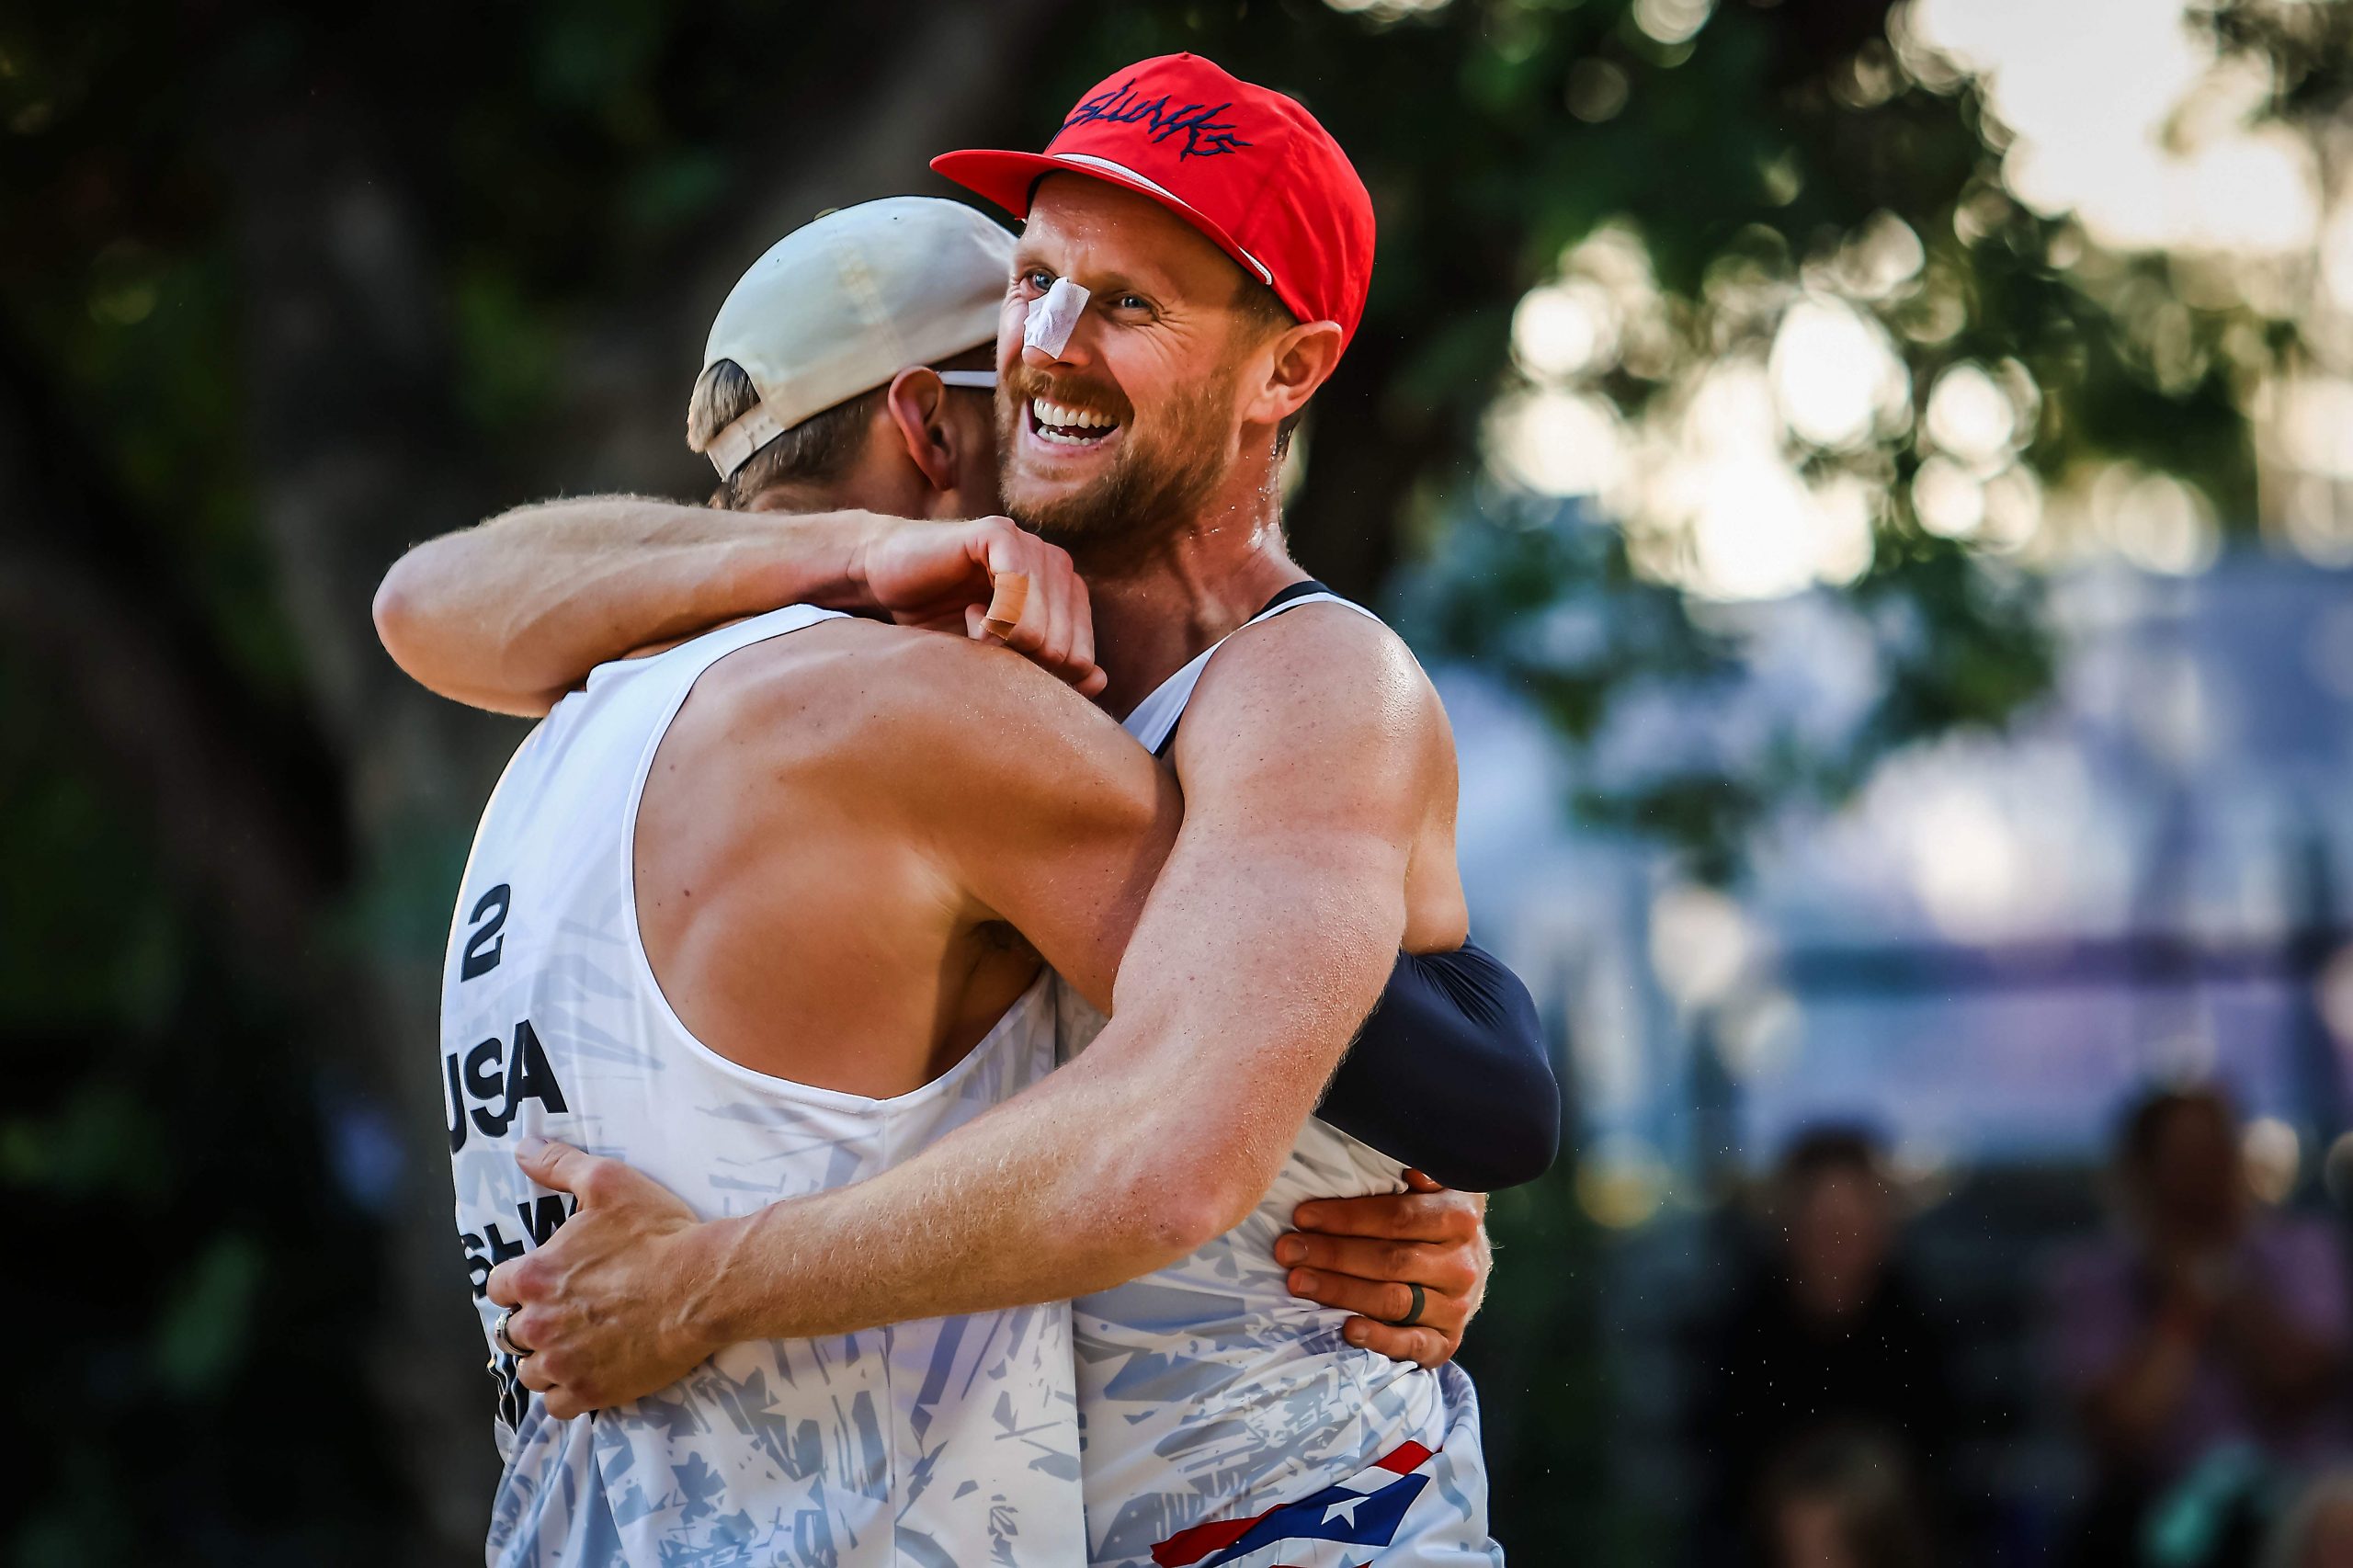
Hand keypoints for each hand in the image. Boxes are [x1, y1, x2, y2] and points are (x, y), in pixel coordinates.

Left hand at [484, 1137, 720, 1419]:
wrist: (704, 1285)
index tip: (544, 1282)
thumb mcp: (608, 1183)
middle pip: (512, 1333)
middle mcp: (539, 1324)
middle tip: (568, 1313)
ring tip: (575, 1347)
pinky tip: (586, 1374)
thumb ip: (558, 1165)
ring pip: (530, 1372)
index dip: (519, 1284)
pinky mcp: (591, 1392)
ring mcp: (564, 1363)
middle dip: (533, 1323)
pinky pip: (556, 1405)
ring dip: (546, 1360)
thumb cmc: (657, 1233)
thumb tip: (522, 1147)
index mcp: (534, 1276)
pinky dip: (566, 1392)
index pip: (497, 1288)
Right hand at [852, 515, 1102, 696]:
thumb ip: (1049, 669)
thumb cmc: (943, 619)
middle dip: (1019, 665)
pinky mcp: (1000, 534)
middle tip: (983, 647)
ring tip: (974, 627)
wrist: (888, 576)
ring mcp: (1033, 547)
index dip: (1037, 680)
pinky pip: (1017, 594)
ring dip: (999, 646)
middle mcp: (1058, 568)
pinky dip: (991, 621)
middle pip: (1063, 651)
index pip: (1082, 658)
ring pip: (1042, 630)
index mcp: (1067, 596)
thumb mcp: (1000, 657)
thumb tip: (1099, 681)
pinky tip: (971, 612)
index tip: (1002, 666)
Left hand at [1276, 1170, 1488, 1368]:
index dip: (1348, 1218)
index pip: (1398, 1217)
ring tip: (1298, 1282)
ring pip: (1394, 1300)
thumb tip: (1409, 1165)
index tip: (1302, 1216)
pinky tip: (1347, 1329)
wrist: (1470, 1268)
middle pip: (1390, 1260)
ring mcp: (1456, 1306)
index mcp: (1459, 1217)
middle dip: (1332, 1255)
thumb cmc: (1435, 1218)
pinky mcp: (1446, 1341)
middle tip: (1286, 1251)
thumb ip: (1419, 1172)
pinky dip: (1380, 1339)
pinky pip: (1414, 1344)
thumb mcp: (1437, 1185)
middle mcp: (1462, 1264)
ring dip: (1342, 1291)